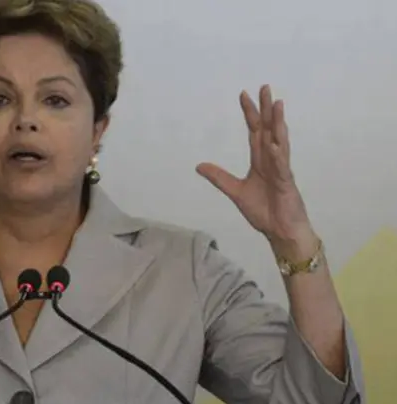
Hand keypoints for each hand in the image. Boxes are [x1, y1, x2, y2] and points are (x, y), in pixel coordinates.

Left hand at [196, 85, 315, 253]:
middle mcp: (273, 161)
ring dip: (277, 124)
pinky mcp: (287, 184)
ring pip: (280, 142)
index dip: (249, 114)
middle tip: (264, 87)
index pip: (254, 132)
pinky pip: (282, 167)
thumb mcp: (235, 192)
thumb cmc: (264, 212)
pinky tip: (275, 144)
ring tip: (276, 105)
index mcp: (261, 162)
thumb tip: (199, 165)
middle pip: (268, 130)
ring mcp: (282, 171)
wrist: (279, 232)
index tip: (243, 95)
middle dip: (266, 110)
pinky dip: (279, 156)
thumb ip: (219, 178)